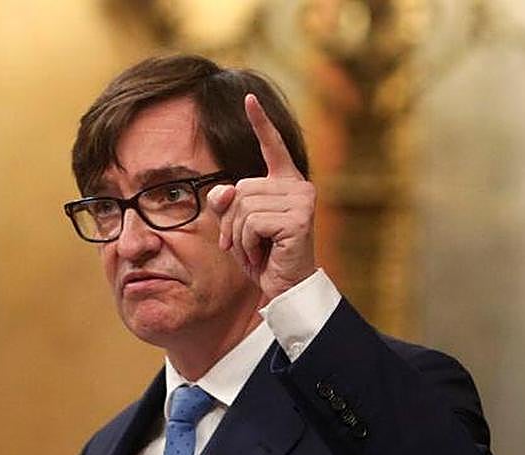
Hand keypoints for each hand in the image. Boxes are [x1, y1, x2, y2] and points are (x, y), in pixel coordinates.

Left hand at [207, 93, 316, 300]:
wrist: (286, 287)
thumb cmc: (264, 256)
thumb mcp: (238, 228)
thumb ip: (228, 205)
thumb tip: (222, 191)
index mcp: (285, 183)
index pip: (272, 147)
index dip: (260, 123)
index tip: (248, 98)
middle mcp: (298, 186)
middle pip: (241, 189)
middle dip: (232, 222)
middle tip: (247, 245)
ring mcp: (302, 200)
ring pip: (243, 207)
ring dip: (239, 236)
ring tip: (256, 251)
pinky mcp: (299, 218)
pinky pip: (252, 223)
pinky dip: (248, 244)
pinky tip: (264, 254)